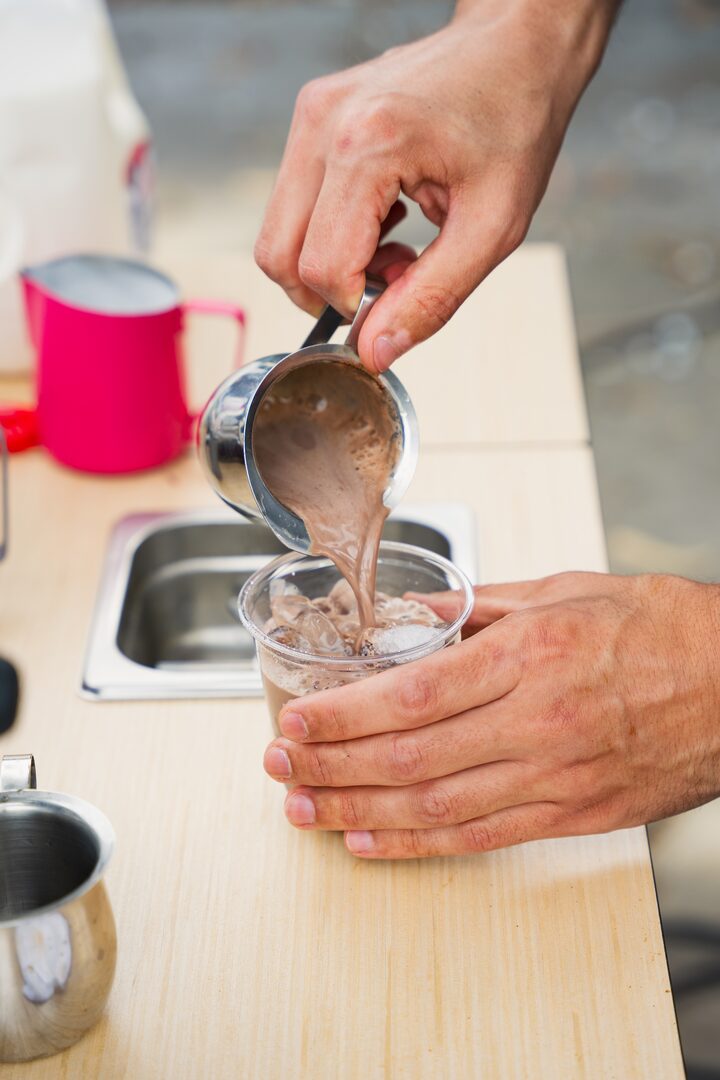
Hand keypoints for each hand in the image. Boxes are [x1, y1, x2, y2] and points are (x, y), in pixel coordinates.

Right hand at [255, 0, 618, 371]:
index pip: (321, 268)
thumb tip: (373, 352)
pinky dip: (330, 230)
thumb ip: (431, 298)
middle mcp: (324, 124)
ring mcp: (311, 114)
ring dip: (329, 260)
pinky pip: (293, 204)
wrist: (516, 43)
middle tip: (394, 274)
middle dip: (330, 289)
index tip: (398, 298)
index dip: (354, 306)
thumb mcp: (493, 229)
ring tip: (396, 241)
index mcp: (369, 146)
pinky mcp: (311, 115)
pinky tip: (384, 213)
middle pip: (278, 255)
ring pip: (279, 233)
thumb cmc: (515, 123)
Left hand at [263, 572, 719, 858]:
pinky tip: (373, 841)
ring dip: (360, 811)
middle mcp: (538, 721)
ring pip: (436, 806)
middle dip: (333, 766)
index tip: (298, 722)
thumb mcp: (567, 590)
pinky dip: (420, 845)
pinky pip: (483, 838)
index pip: (412, 695)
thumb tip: (415, 613)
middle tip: (280, 769)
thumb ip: (480, 605)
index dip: (343, 715)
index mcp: (531, 655)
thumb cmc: (662, 628)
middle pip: (410, 756)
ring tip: (305, 811)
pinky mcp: (576, 814)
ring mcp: (557, 776)